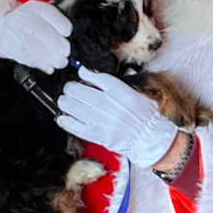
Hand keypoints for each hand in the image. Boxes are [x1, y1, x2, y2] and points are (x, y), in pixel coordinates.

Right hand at [0, 0, 71, 73]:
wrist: (1, 27)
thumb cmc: (27, 23)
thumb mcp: (40, 17)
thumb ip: (55, 23)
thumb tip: (69, 37)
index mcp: (34, 7)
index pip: (47, 11)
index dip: (59, 22)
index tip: (68, 32)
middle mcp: (22, 16)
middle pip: (39, 29)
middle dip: (55, 43)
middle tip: (66, 53)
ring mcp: (12, 30)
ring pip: (32, 44)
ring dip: (49, 56)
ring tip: (60, 62)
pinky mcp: (6, 44)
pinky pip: (23, 55)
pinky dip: (38, 63)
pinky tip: (48, 67)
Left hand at [57, 68, 177, 168]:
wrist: (149, 138)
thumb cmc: (146, 116)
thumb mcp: (137, 92)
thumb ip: (119, 84)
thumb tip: (101, 77)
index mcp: (117, 90)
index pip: (92, 76)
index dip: (84, 73)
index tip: (81, 74)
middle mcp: (104, 102)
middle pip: (76, 89)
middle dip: (71, 88)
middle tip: (71, 89)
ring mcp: (97, 118)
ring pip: (69, 105)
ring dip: (65, 101)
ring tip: (66, 101)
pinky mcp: (93, 133)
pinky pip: (71, 125)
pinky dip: (64, 120)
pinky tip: (63, 117)